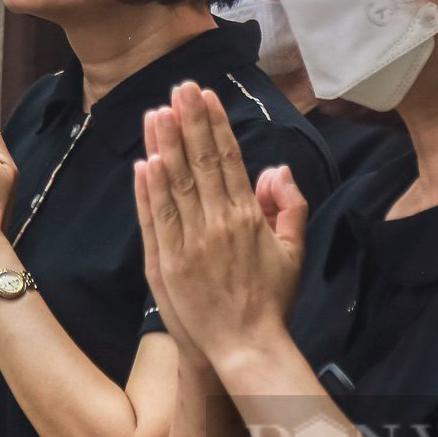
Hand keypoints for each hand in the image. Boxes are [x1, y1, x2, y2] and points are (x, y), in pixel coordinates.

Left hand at [138, 82, 304, 366]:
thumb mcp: (293, 253)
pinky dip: (149, 190)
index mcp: (248, 218)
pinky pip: (157, 218)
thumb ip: (290, 207)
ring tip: (157, 112)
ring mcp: (189, 243)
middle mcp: (217, 225)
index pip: (228, 160)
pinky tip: (144, 162)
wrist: (246, 349)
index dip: (215, 125)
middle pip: (200, 162)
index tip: (205, 96)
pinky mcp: (167, 263)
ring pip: (175, 184)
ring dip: (165, 146)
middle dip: (189, 121)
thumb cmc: (271, 302)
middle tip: (179, 87)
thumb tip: (277, 169)